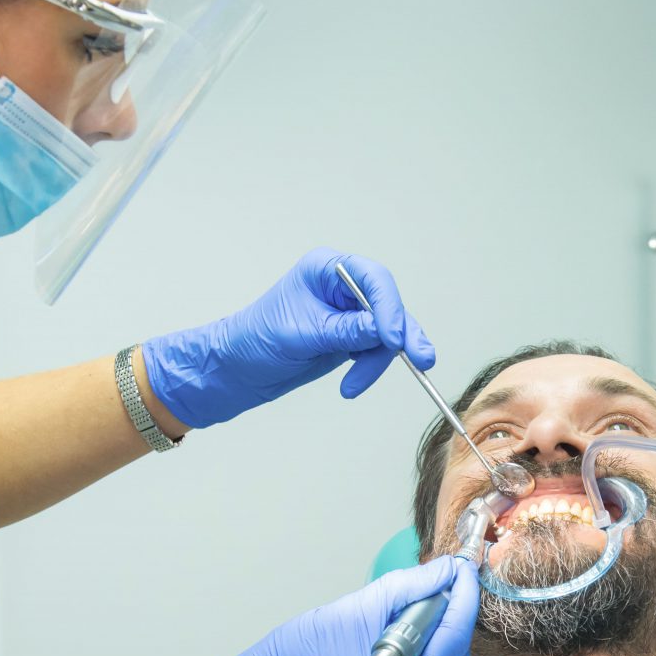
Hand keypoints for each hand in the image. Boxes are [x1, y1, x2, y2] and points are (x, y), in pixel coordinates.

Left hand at [138, 251, 431, 430]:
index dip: (390, 307)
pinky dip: (371, 369)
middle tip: (419, 361)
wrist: (235, 370)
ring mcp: (348, 313)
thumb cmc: (254, 341)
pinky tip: (352, 385)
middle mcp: (341, 286)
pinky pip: (376, 351)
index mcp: (325, 269)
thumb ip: (346, 331)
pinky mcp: (350, 337)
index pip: (372, 279)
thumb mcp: (302, 335)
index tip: (393, 338)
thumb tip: (384, 331)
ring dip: (379, 362)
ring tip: (353, 386)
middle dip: (400, 336)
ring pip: (386, 333)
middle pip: (387, 306)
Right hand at [167, 557, 479, 655]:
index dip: (462, 600)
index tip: (464, 568)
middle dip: (452, 613)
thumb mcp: (358, 610)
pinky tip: (410, 616)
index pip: (451, 643)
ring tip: (426, 593)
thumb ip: (410, 589)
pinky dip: (419, 641)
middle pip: (450, 655)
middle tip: (448, 576)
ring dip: (435, 625)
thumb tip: (445, 572)